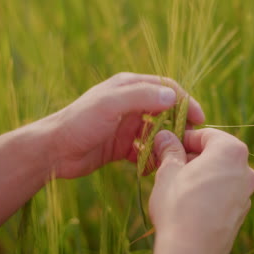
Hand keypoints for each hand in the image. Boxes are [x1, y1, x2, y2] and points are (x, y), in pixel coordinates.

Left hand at [46, 72, 204, 178]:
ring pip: (157, 132)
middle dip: (178, 125)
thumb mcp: (110, 104)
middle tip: (189, 141)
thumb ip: (141, 97)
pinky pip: (145, 150)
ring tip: (172, 156)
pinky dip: (152, 158)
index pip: (165, 87)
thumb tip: (172, 96)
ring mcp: (127, 126)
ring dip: (166, 143)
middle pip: (165, 111)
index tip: (199, 118)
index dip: (185, 101)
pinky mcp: (123, 146)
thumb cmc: (79, 122)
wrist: (54, 151)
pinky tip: (153, 167)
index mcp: (128, 86)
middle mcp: (130, 104)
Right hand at [149, 129, 253, 253]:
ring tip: (176, 183)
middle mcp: (245, 169)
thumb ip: (169, 150)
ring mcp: (246, 192)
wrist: (192, 252)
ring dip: (199, 173)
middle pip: (215, 152)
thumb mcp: (168, 172)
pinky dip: (209, 190)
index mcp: (231, 151)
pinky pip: (224, 191)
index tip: (168, 144)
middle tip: (168, 163)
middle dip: (192, 156)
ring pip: (220, 172)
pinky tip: (189, 201)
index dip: (184, 137)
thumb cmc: (179, 207)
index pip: (206, 134)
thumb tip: (165, 135)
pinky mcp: (240, 211)